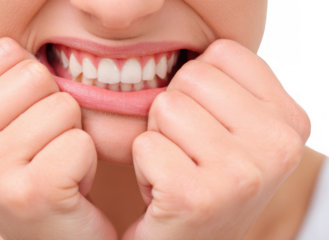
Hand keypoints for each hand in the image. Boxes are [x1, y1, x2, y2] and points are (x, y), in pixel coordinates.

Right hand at [0, 38, 116, 239]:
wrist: (49, 238)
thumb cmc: (28, 177)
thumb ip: (2, 83)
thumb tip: (34, 54)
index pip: (7, 53)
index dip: (31, 88)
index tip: (23, 128)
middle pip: (36, 75)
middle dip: (53, 111)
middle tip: (43, 151)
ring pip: (63, 106)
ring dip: (70, 137)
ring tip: (52, 168)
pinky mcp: (28, 194)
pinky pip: (82, 142)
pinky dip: (86, 163)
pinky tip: (66, 187)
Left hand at [123, 39, 310, 239]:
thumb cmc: (210, 180)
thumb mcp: (240, 130)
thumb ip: (231, 87)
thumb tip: (195, 55)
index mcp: (292, 121)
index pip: (222, 53)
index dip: (199, 87)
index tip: (208, 127)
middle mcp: (278, 146)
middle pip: (190, 77)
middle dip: (175, 112)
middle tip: (188, 153)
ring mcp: (240, 174)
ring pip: (164, 107)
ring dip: (159, 140)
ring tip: (178, 170)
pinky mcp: (196, 197)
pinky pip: (144, 145)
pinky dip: (144, 168)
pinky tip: (164, 192)